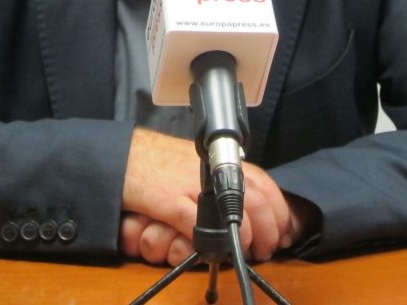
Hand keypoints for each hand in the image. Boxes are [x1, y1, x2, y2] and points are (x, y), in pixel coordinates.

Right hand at [120, 128, 297, 263]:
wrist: (124, 154)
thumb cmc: (160, 160)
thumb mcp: (199, 164)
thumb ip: (223, 179)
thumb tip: (250, 204)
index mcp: (221, 161)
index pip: (264, 183)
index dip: (278, 210)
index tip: (282, 231)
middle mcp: (212, 170)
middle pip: (257, 200)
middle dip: (269, 229)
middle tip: (266, 249)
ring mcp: (191, 185)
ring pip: (235, 212)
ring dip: (246, 236)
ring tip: (245, 251)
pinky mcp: (169, 200)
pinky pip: (197, 223)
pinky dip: (210, 240)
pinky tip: (214, 249)